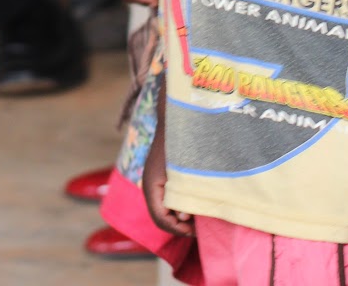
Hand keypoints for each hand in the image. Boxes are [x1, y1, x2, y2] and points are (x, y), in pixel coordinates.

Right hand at [142, 119, 192, 238]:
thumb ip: (182, 197)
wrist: (175, 118)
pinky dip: (178, 205)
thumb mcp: (183, 173)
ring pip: (163, 208)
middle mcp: (149, 185)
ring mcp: (154, 180)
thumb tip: (184, 217)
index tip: (196, 229)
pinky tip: (192, 201)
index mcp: (151, 186)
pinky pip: (165, 198)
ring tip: (196, 214)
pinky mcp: (160, 176)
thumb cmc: (180, 144)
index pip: (161, 219)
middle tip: (198, 225)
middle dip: (179, 225)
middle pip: (160, 216)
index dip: (178, 229)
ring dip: (178, 215)